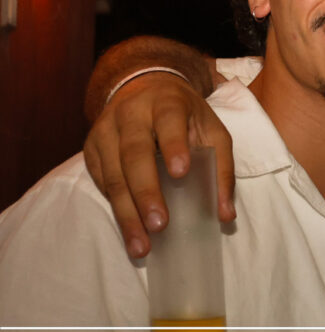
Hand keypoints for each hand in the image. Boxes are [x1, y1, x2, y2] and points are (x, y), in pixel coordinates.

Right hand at [82, 72, 234, 258]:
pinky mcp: (92, 148)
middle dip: (146, 191)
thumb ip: (222, 167)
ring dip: (127, 212)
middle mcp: (131, 114)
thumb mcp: (212, 129)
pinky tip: (128, 230)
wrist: (144, 87)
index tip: (181, 172)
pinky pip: (101, 181)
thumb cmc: (185, 115)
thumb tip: (225, 214)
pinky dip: (115, 207)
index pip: (169, 121)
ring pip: (113, 173)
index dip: (174, 145)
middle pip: (134, 153)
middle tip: (159, 224)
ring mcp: (106, 130)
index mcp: (166, 102)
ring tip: (142, 243)